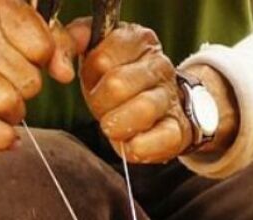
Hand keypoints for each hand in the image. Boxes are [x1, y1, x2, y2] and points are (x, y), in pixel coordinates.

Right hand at [0, 0, 76, 149]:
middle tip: (16, 79)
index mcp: (2, 8)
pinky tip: (10, 138)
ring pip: (9, 103)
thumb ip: (59, 42)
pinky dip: (0, 137)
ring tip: (9, 102)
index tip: (38, 57)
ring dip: (16, 112)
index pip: (43, 47)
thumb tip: (66, 72)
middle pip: (29, 81)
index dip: (47, 58)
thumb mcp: (26, 28)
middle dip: (30, 87)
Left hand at [68, 19, 192, 163]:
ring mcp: (170, 96)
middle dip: (101, 103)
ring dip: (118, 125)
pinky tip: (130, 144)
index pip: (102, 58)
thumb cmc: (120, 82)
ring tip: (114, 127)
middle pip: (117, 84)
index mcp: (138, 40)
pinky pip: (163, 138)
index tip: (96, 82)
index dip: (91, 76)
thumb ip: (78, 41)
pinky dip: (139, 147)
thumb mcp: (97, 57)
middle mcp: (159, 65)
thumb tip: (73, 40)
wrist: (158, 109)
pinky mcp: (179, 128)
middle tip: (102, 110)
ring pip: (143, 109)